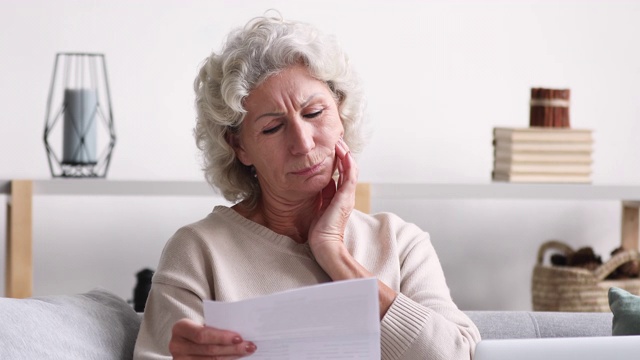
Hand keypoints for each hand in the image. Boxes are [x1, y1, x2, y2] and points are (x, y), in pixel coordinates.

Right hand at [169, 318, 255, 358]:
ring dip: (231, 357)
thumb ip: (215, 327)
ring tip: (246, 352)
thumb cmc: (198, 329)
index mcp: (180, 328)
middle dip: (232, 348)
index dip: (221, 337)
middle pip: (209, 350)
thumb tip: (240, 335)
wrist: (185, 340)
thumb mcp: (201, 324)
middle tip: (249, 346)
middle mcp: (176, 346)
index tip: (239, 337)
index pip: (202, 334)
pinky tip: (235, 358)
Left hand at [308, 138, 357, 265]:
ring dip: (346, 154)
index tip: (331, 149)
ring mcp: (348, 196)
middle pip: (348, 168)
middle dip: (343, 153)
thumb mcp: (319, 209)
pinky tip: (343, 152)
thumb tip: (317, 184)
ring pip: (351, 168)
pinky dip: (348, 162)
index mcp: (340, 198)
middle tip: (336, 140)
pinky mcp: (346, 197)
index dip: (338, 160)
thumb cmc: (319, 233)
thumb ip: (321, 197)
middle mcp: (346, 195)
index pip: (342, 174)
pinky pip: (350, 175)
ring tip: (339, 141)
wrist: (325, 246)